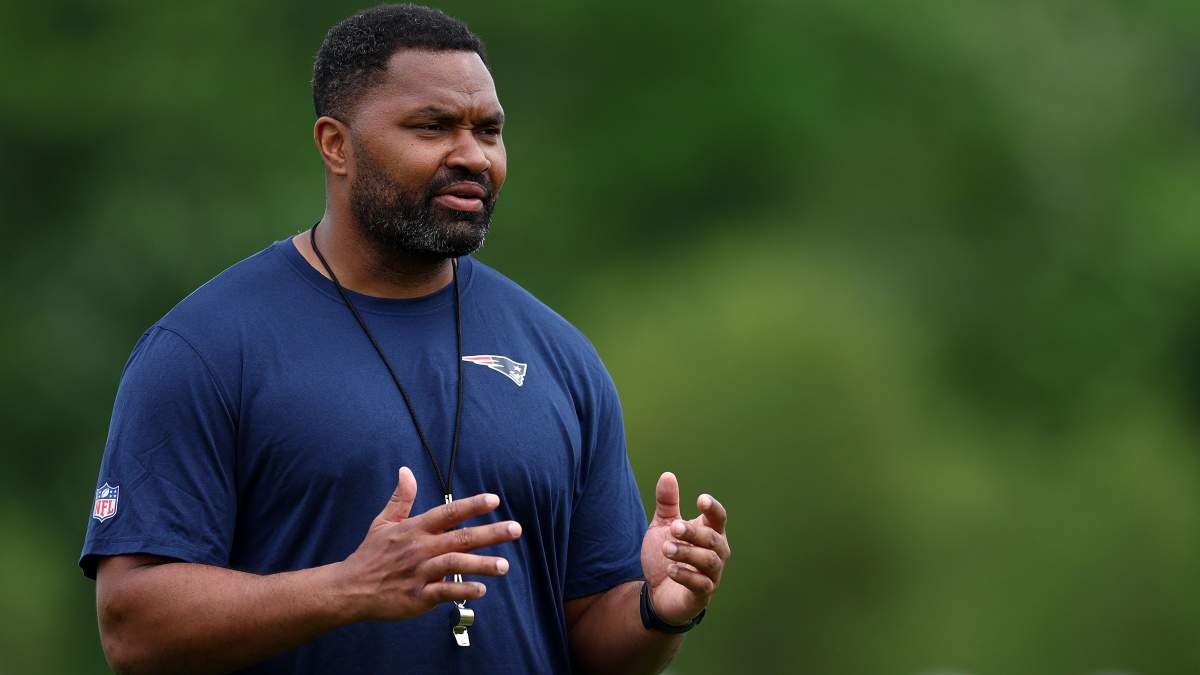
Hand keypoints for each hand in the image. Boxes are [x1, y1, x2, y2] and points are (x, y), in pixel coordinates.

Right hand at [335, 467, 522, 621]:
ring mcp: (419, 573)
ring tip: (504, 565)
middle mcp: (420, 548)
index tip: (494, 499)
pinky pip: (444, 591)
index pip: (448, 512)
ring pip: (455, 564)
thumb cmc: (370, 555)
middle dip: (490, 533)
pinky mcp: (417, 596)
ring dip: (481, 564)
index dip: (471, 505)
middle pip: (460, 537)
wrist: (350, 588)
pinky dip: (462, 590)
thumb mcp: (383, 523)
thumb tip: (406, 471)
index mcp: (414, 529)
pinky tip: (481, 589)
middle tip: (515, 529)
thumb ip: (401, 498)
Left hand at [640, 471, 729, 625]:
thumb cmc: (666, 556)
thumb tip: (667, 474)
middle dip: (694, 532)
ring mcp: (711, 575)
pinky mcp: (702, 595)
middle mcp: (716, 553)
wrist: (656, 593)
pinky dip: (687, 576)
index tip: (701, 500)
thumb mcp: (663, 527)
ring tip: (667, 548)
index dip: (713, 509)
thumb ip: (667, 504)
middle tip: (673, 527)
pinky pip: (701, 584)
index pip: (718, 518)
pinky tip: (671, 569)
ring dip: (688, 553)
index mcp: (709, 532)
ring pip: (709, 561)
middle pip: (714, 539)